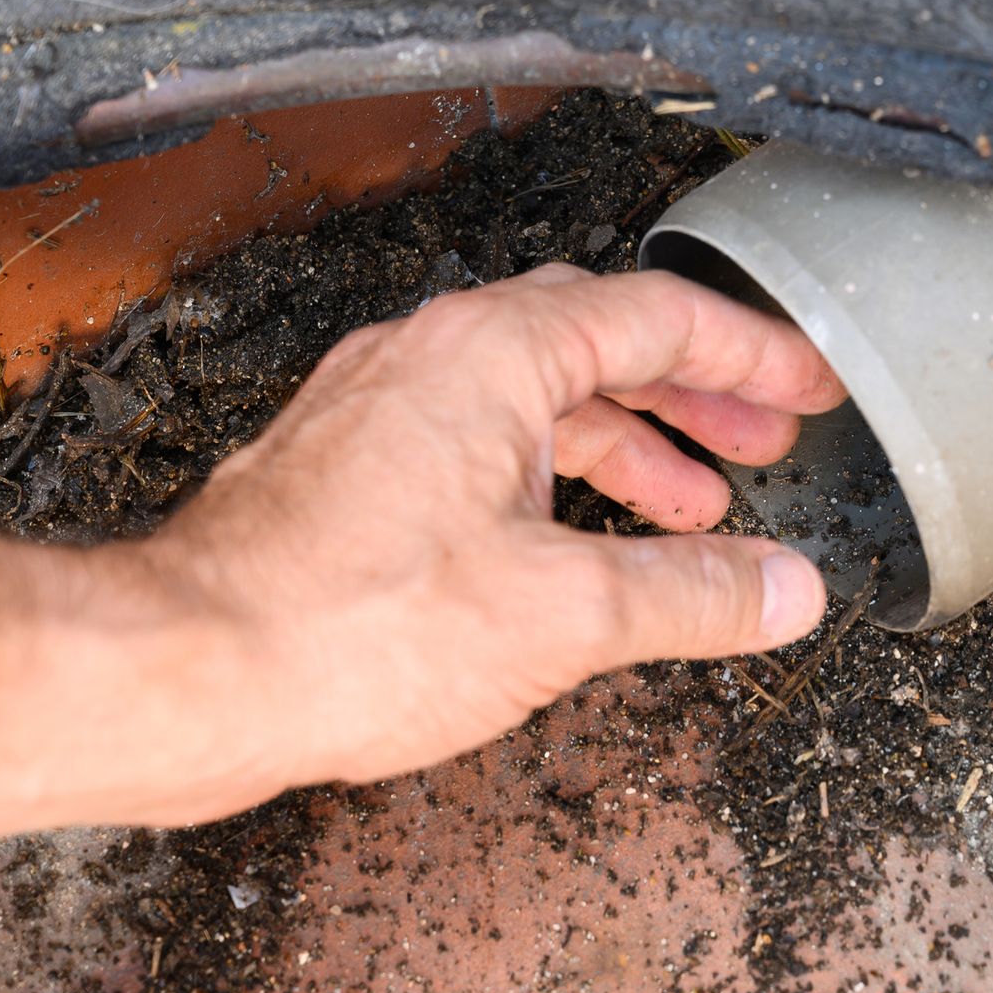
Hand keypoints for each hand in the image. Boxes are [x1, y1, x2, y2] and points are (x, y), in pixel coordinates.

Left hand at [139, 263, 842, 811]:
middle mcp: (432, 359)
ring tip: (695, 508)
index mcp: (492, 354)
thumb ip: (693, 596)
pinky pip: (483, 446)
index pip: (658, 318)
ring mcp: (383, 412)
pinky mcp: (351, 473)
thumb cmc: (343, 626)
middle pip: (598, 346)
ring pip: (537, 400)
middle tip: (766, 435)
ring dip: (628, 445)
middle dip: (695, 395)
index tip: (810, 383)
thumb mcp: (565, 615)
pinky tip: (580, 542)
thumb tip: (787, 590)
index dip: (752, 352)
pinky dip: (555, 481)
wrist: (181, 674)